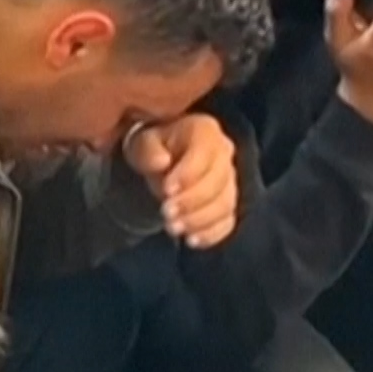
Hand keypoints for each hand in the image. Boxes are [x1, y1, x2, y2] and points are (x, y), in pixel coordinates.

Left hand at [124, 114, 238, 248]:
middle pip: (218, 182)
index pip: (204, 153)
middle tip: (166, 214)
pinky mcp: (228, 203)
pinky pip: (228, 221)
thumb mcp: (142, 144)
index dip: (188, 174)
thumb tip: (161, 162)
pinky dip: (211, 233)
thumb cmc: (154, 149)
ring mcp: (230, 180)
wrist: (163, 164)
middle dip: (192, 201)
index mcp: (205, 131)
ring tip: (173, 228)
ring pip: (225, 204)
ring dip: (199, 220)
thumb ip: (148, 150)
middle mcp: (224, 153)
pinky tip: (192, 240)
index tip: (167, 190)